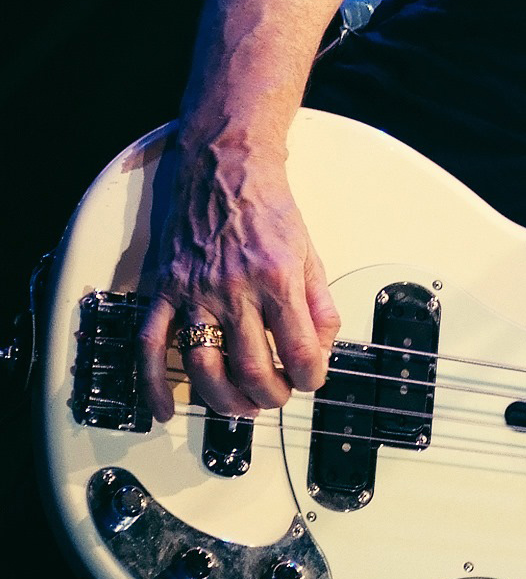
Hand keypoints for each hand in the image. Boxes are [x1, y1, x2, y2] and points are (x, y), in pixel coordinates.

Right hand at [136, 131, 340, 422]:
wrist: (226, 170)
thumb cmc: (269, 210)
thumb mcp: (310, 254)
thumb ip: (319, 305)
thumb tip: (322, 348)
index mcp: (277, 279)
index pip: (299, 350)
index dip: (311, 378)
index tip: (311, 380)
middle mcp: (234, 289)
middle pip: (251, 368)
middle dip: (270, 396)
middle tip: (277, 397)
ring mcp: (194, 292)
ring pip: (203, 367)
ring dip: (224, 400)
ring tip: (242, 406)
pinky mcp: (164, 290)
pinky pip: (151, 345)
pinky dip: (155, 384)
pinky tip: (166, 408)